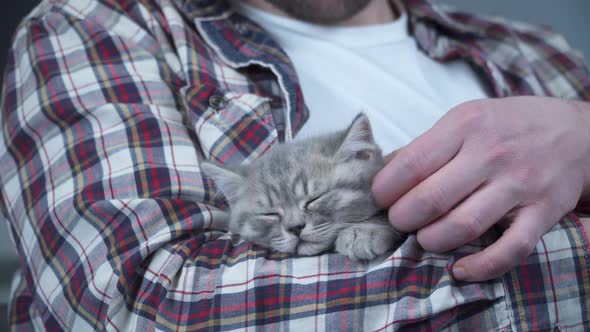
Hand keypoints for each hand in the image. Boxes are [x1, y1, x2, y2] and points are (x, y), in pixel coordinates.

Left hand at [372, 97, 589, 281]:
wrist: (576, 133)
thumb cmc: (508, 126)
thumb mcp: (465, 118)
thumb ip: (426, 146)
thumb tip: (384, 172)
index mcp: (465, 126)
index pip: (410, 164)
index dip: (385, 190)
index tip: (379, 200)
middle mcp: (491, 154)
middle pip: (431, 199)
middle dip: (403, 219)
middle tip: (400, 221)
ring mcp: (519, 185)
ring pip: (463, 226)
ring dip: (432, 241)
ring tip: (424, 237)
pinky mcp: (542, 214)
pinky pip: (509, 251)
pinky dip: (480, 267)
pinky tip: (460, 270)